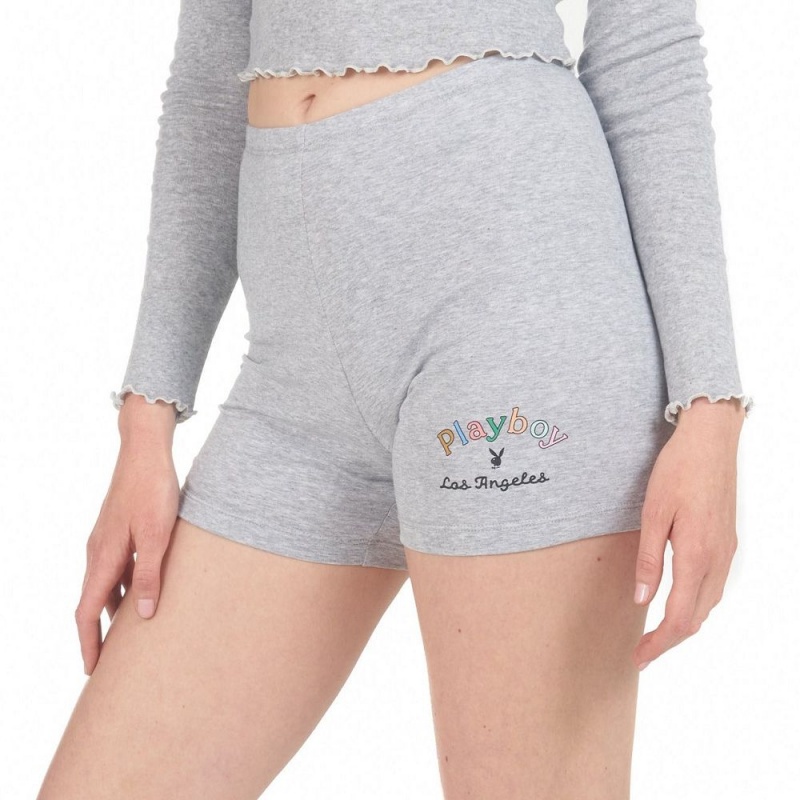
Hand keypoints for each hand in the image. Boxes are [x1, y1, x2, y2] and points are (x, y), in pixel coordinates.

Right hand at [75, 436, 179, 675]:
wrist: (145, 451)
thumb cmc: (153, 490)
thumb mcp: (158, 535)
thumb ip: (151, 575)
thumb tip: (144, 617)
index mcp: (103, 557)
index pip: (87, 612)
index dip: (89, 643)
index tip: (93, 671)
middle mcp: (98, 552)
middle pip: (92, 603)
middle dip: (98, 635)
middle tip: (110, 663)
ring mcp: (107, 540)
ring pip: (105, 586)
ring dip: (113, 612)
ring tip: (129, 636)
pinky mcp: (118, 531)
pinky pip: (116, 569)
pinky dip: (123, 588)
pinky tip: (143, 593)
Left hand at [632, 397, 744, 669]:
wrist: (711, 440)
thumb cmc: (677, 471)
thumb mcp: (653, 513)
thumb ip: (649, 560)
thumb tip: (642, 599)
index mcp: (696, 555)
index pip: (678, 616)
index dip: (658, 643)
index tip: (639, 656)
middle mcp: (717, 559)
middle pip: (696, 617)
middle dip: (669, 640)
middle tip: (642, 652)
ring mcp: (727, 550)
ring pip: (709, 603)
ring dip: (684, 623)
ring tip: (657, 632)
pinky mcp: (728, 540)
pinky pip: (715, 585)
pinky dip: (697, 603)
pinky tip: (681, 599)